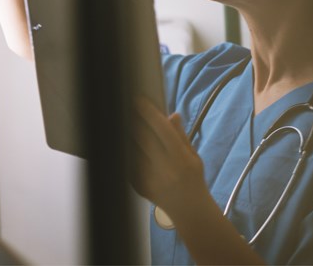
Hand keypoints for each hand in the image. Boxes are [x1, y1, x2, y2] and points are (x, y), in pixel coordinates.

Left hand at [129, 97, 205, 215]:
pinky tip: (122, 143)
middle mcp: (166, 170)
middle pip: (144, 139)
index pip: (163, 131)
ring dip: (126, 136)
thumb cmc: (193, 179)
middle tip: (124, 107)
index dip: (150, 114)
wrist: (190, 210)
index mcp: (182, 160)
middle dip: (133, 122)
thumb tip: (172, 114)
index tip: (139, 101)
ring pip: (133, 151)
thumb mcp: (193, 157)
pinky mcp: (140, 187)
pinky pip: (129, 165)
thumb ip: (180, 136)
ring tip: (119, 122)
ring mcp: (151, 180)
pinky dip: (126, 154)